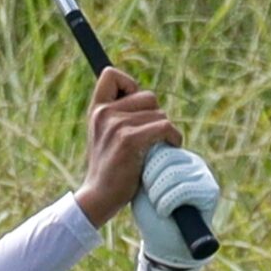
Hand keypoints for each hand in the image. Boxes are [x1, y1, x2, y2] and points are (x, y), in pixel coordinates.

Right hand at [72, 68, 177, 226]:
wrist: (99, 197)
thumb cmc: (109, 168)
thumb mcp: (104, 135)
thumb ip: (117, 115)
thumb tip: (147, 99)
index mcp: (96, 110)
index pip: (111, 74)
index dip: (129, 85)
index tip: (134, 106)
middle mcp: (104, 113)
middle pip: (148, 95)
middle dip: (155, 114)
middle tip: (149, 136)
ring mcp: (116, 125)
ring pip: (160, 113)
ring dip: (165, 130)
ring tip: (156, 147)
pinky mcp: (129, 140)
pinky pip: (164, 127)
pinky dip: (173, 137)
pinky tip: (170, 147)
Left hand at [132, 144, 219, 270]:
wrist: (163, 243)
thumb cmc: (149, 213)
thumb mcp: (141, 183)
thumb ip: (144, 160)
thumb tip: (144, 138)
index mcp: (175, 155)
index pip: (157, 145)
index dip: (144, 169)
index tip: (142, 187)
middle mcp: (192, 161)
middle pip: (165, 157)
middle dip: (150, 182)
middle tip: (151, 200)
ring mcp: (204, 174)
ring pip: (172, 174)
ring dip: (157, 195)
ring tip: (158, 207)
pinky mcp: (211, 190)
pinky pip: (183, 188)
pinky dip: (166, 203)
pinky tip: (165, 212)